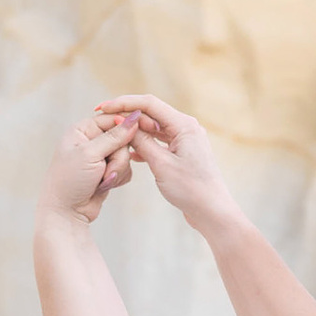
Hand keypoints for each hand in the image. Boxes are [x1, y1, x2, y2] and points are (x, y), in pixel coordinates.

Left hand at [40, 115, 136, 226]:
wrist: (66, 212)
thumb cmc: (69, 181)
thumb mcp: (90, 154)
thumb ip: (114, 137)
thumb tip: (133, 118)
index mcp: (82, 130)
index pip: (112, 118)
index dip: (126, 124)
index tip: (139, 129)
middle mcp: (92, 141)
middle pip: (123, 138)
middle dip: (118, 157)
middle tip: (105, 171)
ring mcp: (101, 157)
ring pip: (126, 155)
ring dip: (117, 170)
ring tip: (102, 181)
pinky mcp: (108, 171)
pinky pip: (126, 169)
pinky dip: (118, 178)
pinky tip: (105, 186)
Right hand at [98, 94, 244, 243]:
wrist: (212, 212)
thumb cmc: (191, 189)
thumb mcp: (160, 164)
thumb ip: (141, 141)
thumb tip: (122, 123)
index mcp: (184, 125)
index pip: (148, 103)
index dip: (123, 103)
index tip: (102, 108)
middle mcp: (187, 128)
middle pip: (151, 113)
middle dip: (127, 116)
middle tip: (104, 121)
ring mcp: (185, 140)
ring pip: (154, 129)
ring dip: (135, 132)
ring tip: (114, 137)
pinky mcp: (183, 153)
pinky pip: (159, 142)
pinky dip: (144, 145)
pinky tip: (130, 154)